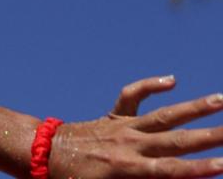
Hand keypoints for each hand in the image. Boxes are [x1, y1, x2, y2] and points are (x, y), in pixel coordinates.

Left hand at [49, 76, 222, 177]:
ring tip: (221, 99)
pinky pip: (132, 97)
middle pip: (177, 140)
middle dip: (210, 137)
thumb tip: (167, 177)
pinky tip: (171, 79)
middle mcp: (129, 145)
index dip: (199, 169)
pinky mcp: (114, 117)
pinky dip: (150, 85)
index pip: (171, 170)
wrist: (43, 154)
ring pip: (165, 115)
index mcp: (127, 169)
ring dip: (195, 108)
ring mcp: (122, 128)